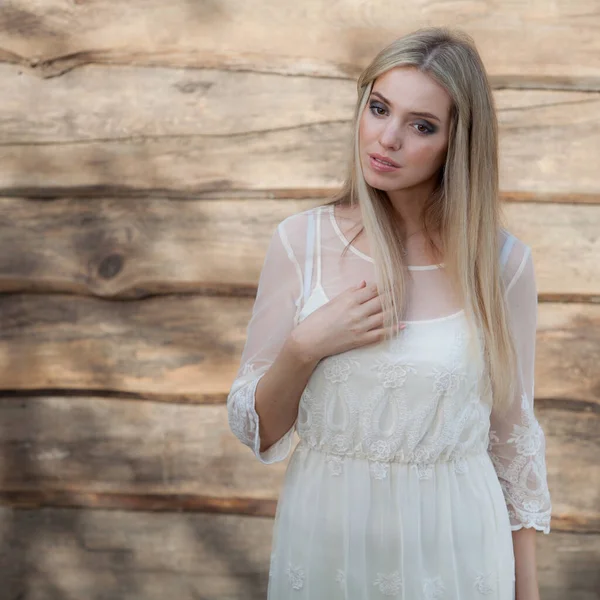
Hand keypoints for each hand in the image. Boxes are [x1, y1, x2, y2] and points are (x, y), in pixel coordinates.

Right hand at [290, 280, 404, 362]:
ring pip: (385, 316)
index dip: (384, 285)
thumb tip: (364, 283)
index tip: (392, 282)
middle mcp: (357, 312)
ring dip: (396, 310)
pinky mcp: (361, 340)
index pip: (373, 289)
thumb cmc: (317, 320)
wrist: (310, 341)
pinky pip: (382, 334)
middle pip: (382, 301)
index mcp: (349, 300)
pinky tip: (402, 324)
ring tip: (403, 304)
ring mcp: (361, 327)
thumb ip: (350, 292)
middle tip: (402, 291)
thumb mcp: (332, 302)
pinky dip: (393, 329)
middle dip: (394, 295)